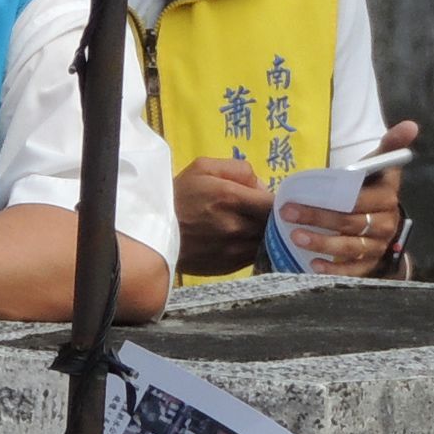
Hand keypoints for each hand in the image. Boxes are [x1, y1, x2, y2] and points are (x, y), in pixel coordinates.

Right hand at [174, 157, 273, 275]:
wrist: (152, 232)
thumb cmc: (177, 196)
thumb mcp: (202, 168)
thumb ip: (238, 169)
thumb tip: (261, 187)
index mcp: (231, 198)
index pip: (274, 203)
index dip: (280, 201)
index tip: (277, 200)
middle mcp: (236, 226)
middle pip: (274, 224)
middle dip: (275, 218)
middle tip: (268, 212)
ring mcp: (233, 249)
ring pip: (266, 242)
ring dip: (266, 234)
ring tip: (255, 226)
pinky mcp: (228, 266)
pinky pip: (254, 256)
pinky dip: (254, 247)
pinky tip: (244, 240)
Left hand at [279, 119, 418, 277]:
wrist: (382, 220)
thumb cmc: (372, 188)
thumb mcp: (379, 166)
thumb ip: (390, 146)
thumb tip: (410, 125)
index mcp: (387, 197)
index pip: (357, 201)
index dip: (327, 202)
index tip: (292, 201)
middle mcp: (385, 223)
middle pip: (350, 223)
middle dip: (317, 220)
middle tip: (288, 216)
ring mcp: (378, 246)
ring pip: (350, 247)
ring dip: (323, 244)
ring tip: (297, 239)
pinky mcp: (371, 264)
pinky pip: (354, 270)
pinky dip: (335, 270)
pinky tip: (314, 266)